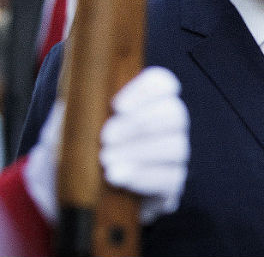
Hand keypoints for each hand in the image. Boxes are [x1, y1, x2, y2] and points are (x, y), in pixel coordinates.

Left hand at [23, 66, 188, 224]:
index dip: (146, 91)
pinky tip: (120, 179)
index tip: (116, 106)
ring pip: (176, 145)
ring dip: (140, 151)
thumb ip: (74, 114)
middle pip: (174, 113)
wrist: (70, 202)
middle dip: (140, 124)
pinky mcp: (171, 186)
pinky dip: (145, 176)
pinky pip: (172, 177)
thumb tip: (81, 100)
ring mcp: (172, 157)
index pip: (162, 84)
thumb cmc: (70, 159)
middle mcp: (166, 126)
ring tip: (107, 161)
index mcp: (144, 104)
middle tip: (106, 138)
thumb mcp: (64, 132)